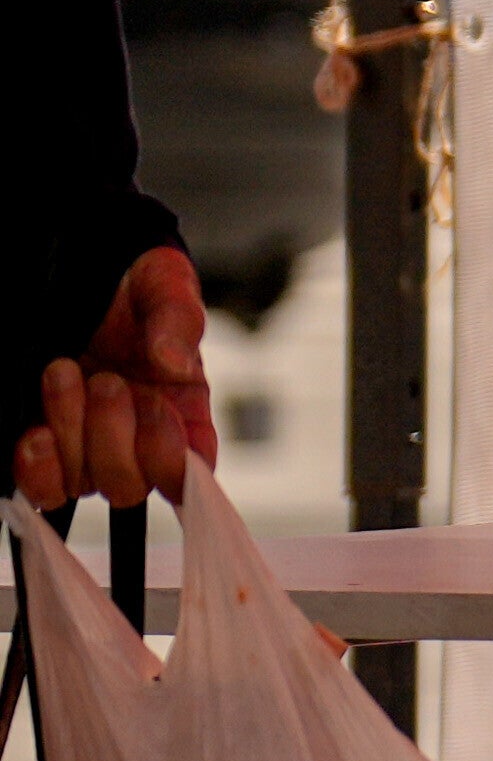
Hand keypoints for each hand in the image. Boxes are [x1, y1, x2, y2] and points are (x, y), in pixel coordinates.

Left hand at [19, 245, 210, 513]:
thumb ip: (177, 322)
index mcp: (183, 414)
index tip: (155, 406)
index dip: (171, 458)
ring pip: (82, 483)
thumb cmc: (133, 284)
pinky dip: (36, 468)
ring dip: (71, 433)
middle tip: (106, 380)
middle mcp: (137, 442)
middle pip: (128, 486)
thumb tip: (172, 364)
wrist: (82, 271)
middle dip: (112, 436)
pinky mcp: (45, 447)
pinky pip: (40, 488)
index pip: (190, 474)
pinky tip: (34, 433)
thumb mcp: (165, 287)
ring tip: (63, 372)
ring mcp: (88, 448)